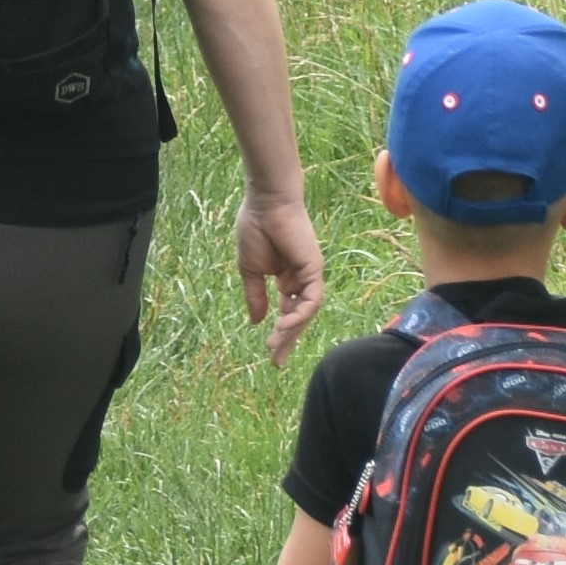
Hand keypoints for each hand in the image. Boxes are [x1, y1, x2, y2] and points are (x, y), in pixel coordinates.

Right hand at [237, 189, 325, 365]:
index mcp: (286, 279)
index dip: (280, 333)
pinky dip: (300, 313)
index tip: (270, 353)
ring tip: (275, 345)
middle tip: (277, 362)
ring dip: (291, 330)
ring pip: (305, 312)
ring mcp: (309, 275)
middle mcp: (300, 279)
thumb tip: (257, 322)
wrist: (266, 202)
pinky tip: (284, 323)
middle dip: (287, 340)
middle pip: (298, 317)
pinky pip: (311, 298)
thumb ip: (255, 296)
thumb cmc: (256, 229)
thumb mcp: (250, 270)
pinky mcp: (314, 268)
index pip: (286, 312)